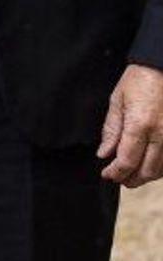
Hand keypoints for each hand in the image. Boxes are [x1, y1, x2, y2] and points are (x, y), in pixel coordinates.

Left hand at [99, 63, 162, 186]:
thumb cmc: (139, 80)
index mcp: (140, 125)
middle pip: (147, 171)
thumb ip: (111, 130)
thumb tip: (104, 154)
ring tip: (133, 174)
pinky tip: (150, 164)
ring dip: (147, 176)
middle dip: (131, 179)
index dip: (115, 172)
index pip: (127, 161)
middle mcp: (161, 134)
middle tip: (119, 179)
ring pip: (162, 169)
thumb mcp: (117, 101)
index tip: (107, 174)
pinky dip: (161, 167)